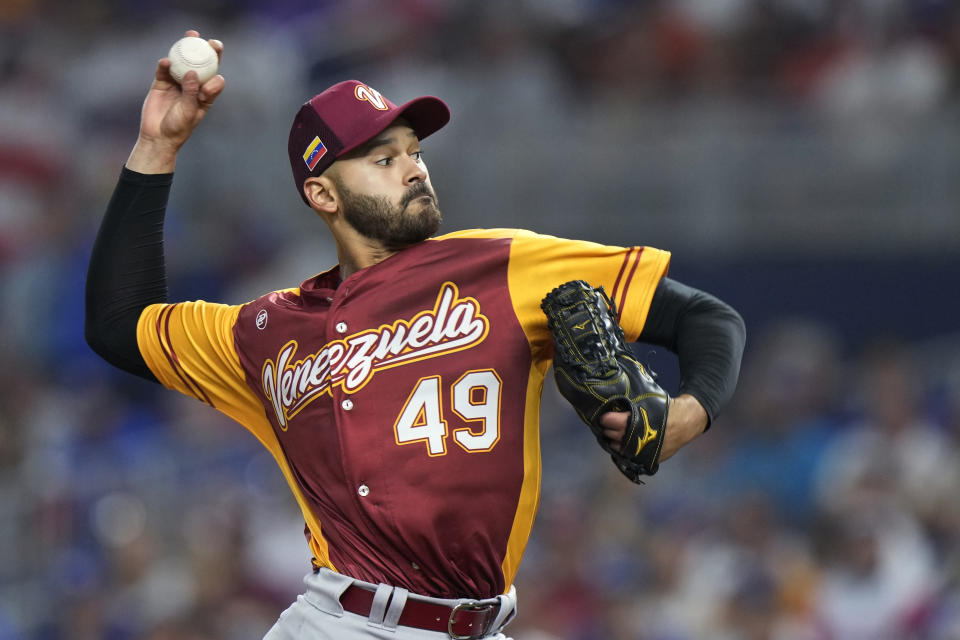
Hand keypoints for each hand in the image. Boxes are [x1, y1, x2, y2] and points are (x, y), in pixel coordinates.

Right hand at [126, 30, 224, 172]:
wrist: (157, 136)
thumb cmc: (178, 127)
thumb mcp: (188, 112)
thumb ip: (191, 92)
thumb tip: (193, 72)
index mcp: (205, 94)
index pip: (214, 76)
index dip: (218, 63)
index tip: (217, 54)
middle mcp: (193, 86)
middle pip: (201, 64)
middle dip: (206, 50)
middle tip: (208, 40)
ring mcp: (177, 83)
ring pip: (183, 63)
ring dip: (186, 49)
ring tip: (190, 36)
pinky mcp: (161, 83)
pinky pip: (164, 70)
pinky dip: (166, 64)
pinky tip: (166, 61)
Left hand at [599, 394, 707, 462]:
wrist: (686, 422)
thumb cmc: (665, 407)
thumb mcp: (648, 400)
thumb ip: (630, 404)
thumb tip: (611, 402)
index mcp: (640, 420)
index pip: (614, 422)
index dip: (607, 419)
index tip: (604, 417)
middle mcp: (641, 438)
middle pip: (614, 436)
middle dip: (609, 430)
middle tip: (608, 425)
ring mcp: (645, 451)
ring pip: (619, 448)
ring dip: (614, 441)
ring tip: (615, 434)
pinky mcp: (649, 459)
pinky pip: (630, 457)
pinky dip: (625, 450)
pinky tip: (623, 443)